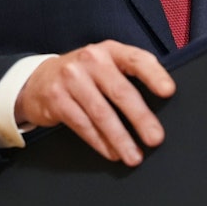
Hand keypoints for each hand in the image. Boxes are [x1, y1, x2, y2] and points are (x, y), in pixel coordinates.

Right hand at [14, 41, 175, 166]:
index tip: (168, 91)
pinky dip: (100, 142)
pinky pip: (83, 125)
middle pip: (120, 91)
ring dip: (120, 138)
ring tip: (133, 155)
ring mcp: (71, 78)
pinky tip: (111, 152)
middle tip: (155, 137)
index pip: (136, 59)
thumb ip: (128, 75)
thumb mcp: (104, 65)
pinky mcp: (57, 98)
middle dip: (140, 118)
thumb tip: (160, 101)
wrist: (38, 80)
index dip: (154, 75)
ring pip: (101, 113)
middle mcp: (90, 60)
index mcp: (109, 50)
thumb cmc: (83, 75)